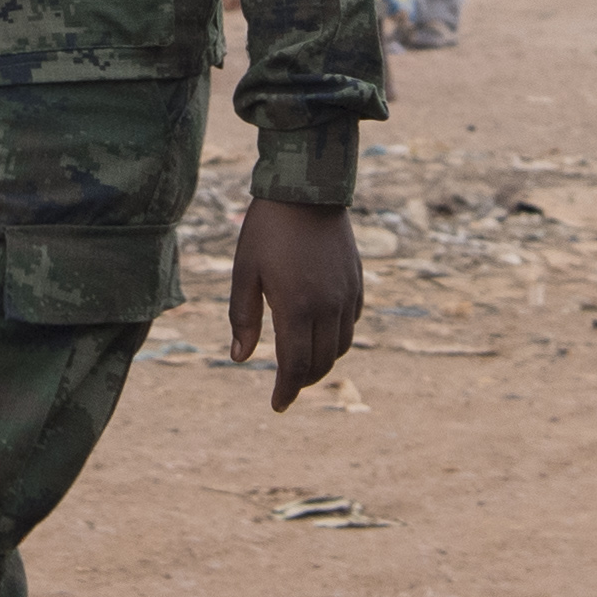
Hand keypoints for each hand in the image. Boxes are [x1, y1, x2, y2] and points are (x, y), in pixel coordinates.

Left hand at [231, 198, 364, 410]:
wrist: (308, 191)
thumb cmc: (267, 230)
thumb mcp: (244, 273)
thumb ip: (242, 318)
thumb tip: (239, 359)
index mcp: (296, 308)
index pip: (295, 366)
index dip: (286, 390)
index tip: (277, 405)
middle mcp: (327, 307)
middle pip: (321, 363)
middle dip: (303, 381)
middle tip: (286, 388)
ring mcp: (346, 295)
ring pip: (341, 346)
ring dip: (322, 362)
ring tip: (302, 364)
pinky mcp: (356, 283)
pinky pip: (351, 323)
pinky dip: (337, 338)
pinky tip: (320, 333)